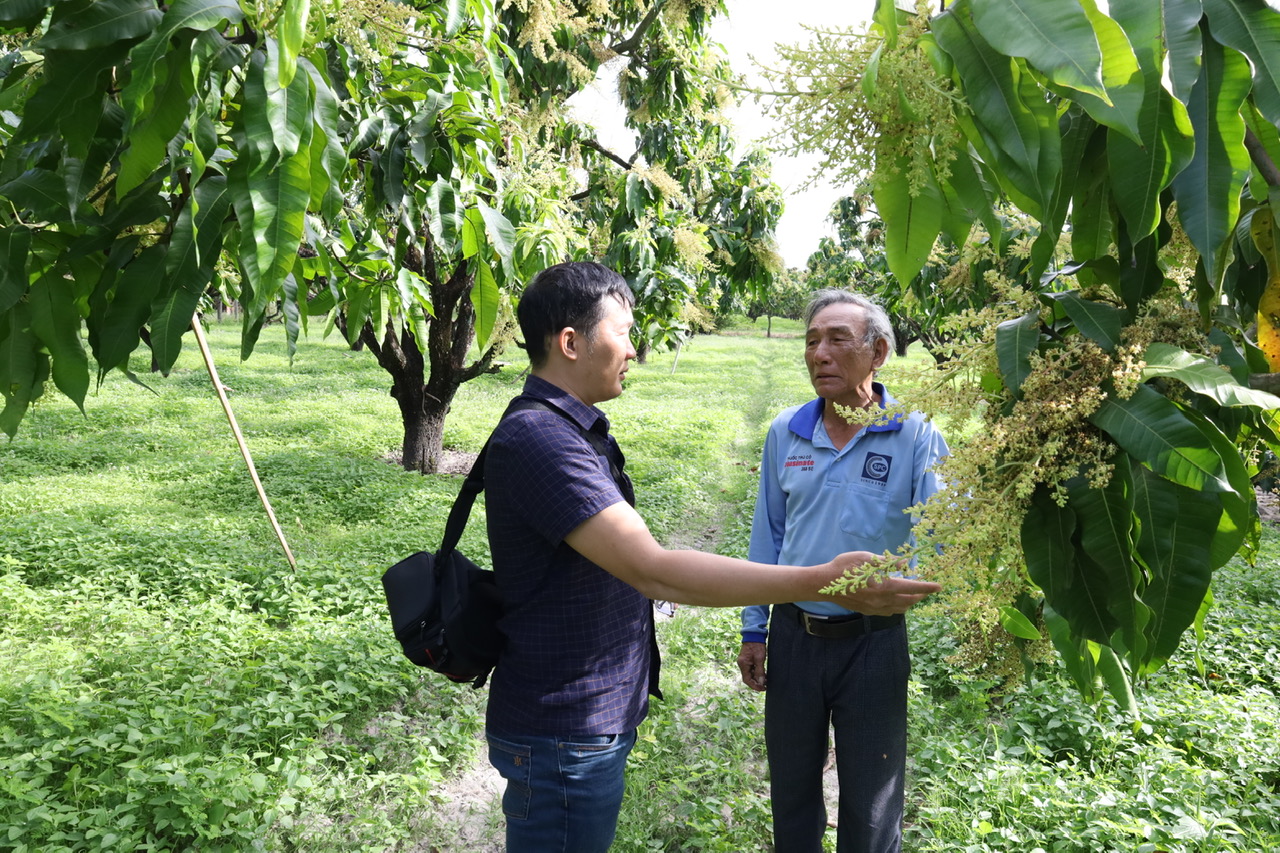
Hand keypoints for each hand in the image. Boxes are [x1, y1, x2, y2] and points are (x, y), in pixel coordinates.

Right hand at [737, 642, 766, 690]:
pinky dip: (757, 673)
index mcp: (743, 664)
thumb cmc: (757, 645)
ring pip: (750, 674)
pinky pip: (751, 670)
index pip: (747, 680)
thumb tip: (761, 682)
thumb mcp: (760, 659)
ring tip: (766, 681)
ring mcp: (744, 662)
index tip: (763, 688)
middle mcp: (742, 664)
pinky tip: (764, 674)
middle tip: (766, 685)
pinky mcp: (747, 660)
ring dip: (757, 678)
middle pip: (748, 678)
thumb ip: (760, 671)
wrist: (754, 635)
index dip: (755, 686)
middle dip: (757, 683)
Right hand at [824, 551, 941, 615]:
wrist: (824, 584)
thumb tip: (904, 564)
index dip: (927, 587)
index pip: (912, 587)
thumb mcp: (866, 558)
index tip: (939, 587)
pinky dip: (898, 608)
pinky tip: (897, 602)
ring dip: (910, 602)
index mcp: (884, 586)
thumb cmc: (844, 567)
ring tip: (914, 595)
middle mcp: (882, 600)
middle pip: (909, 601)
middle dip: (920, 595)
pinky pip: (889, 612)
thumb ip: (886, 562)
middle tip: (927, 589)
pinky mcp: (868, 611)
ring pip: (900, 609)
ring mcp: (875, 608)